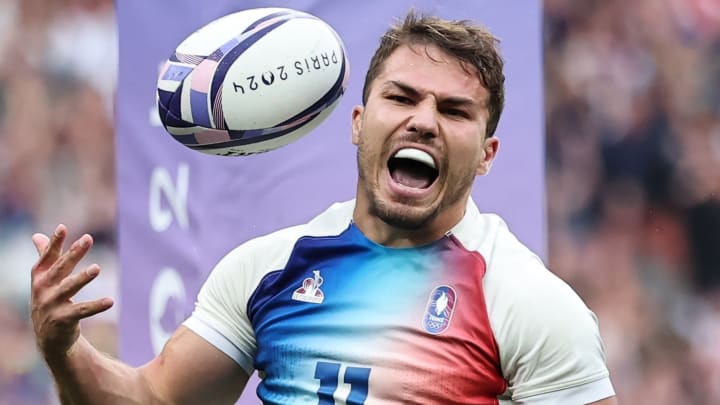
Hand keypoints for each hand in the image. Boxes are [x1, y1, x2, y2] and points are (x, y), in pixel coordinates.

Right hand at [30, 224, 113, 360]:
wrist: (48, 337)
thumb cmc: (50, 301)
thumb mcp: (44, 280)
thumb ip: (44, 258)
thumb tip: (36, 235)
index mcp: (40, 277)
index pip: (48, 257)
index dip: (54, 242)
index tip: (62, 227)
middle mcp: (43, 290)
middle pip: (61, 268)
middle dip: (74, 253)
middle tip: (88, 238)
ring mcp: (51, 305)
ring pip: (69, 288)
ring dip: (82, 278)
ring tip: (97, 268)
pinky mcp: (62, 320)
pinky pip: (81, 311)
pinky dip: (95, 306)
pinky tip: (110, 301)